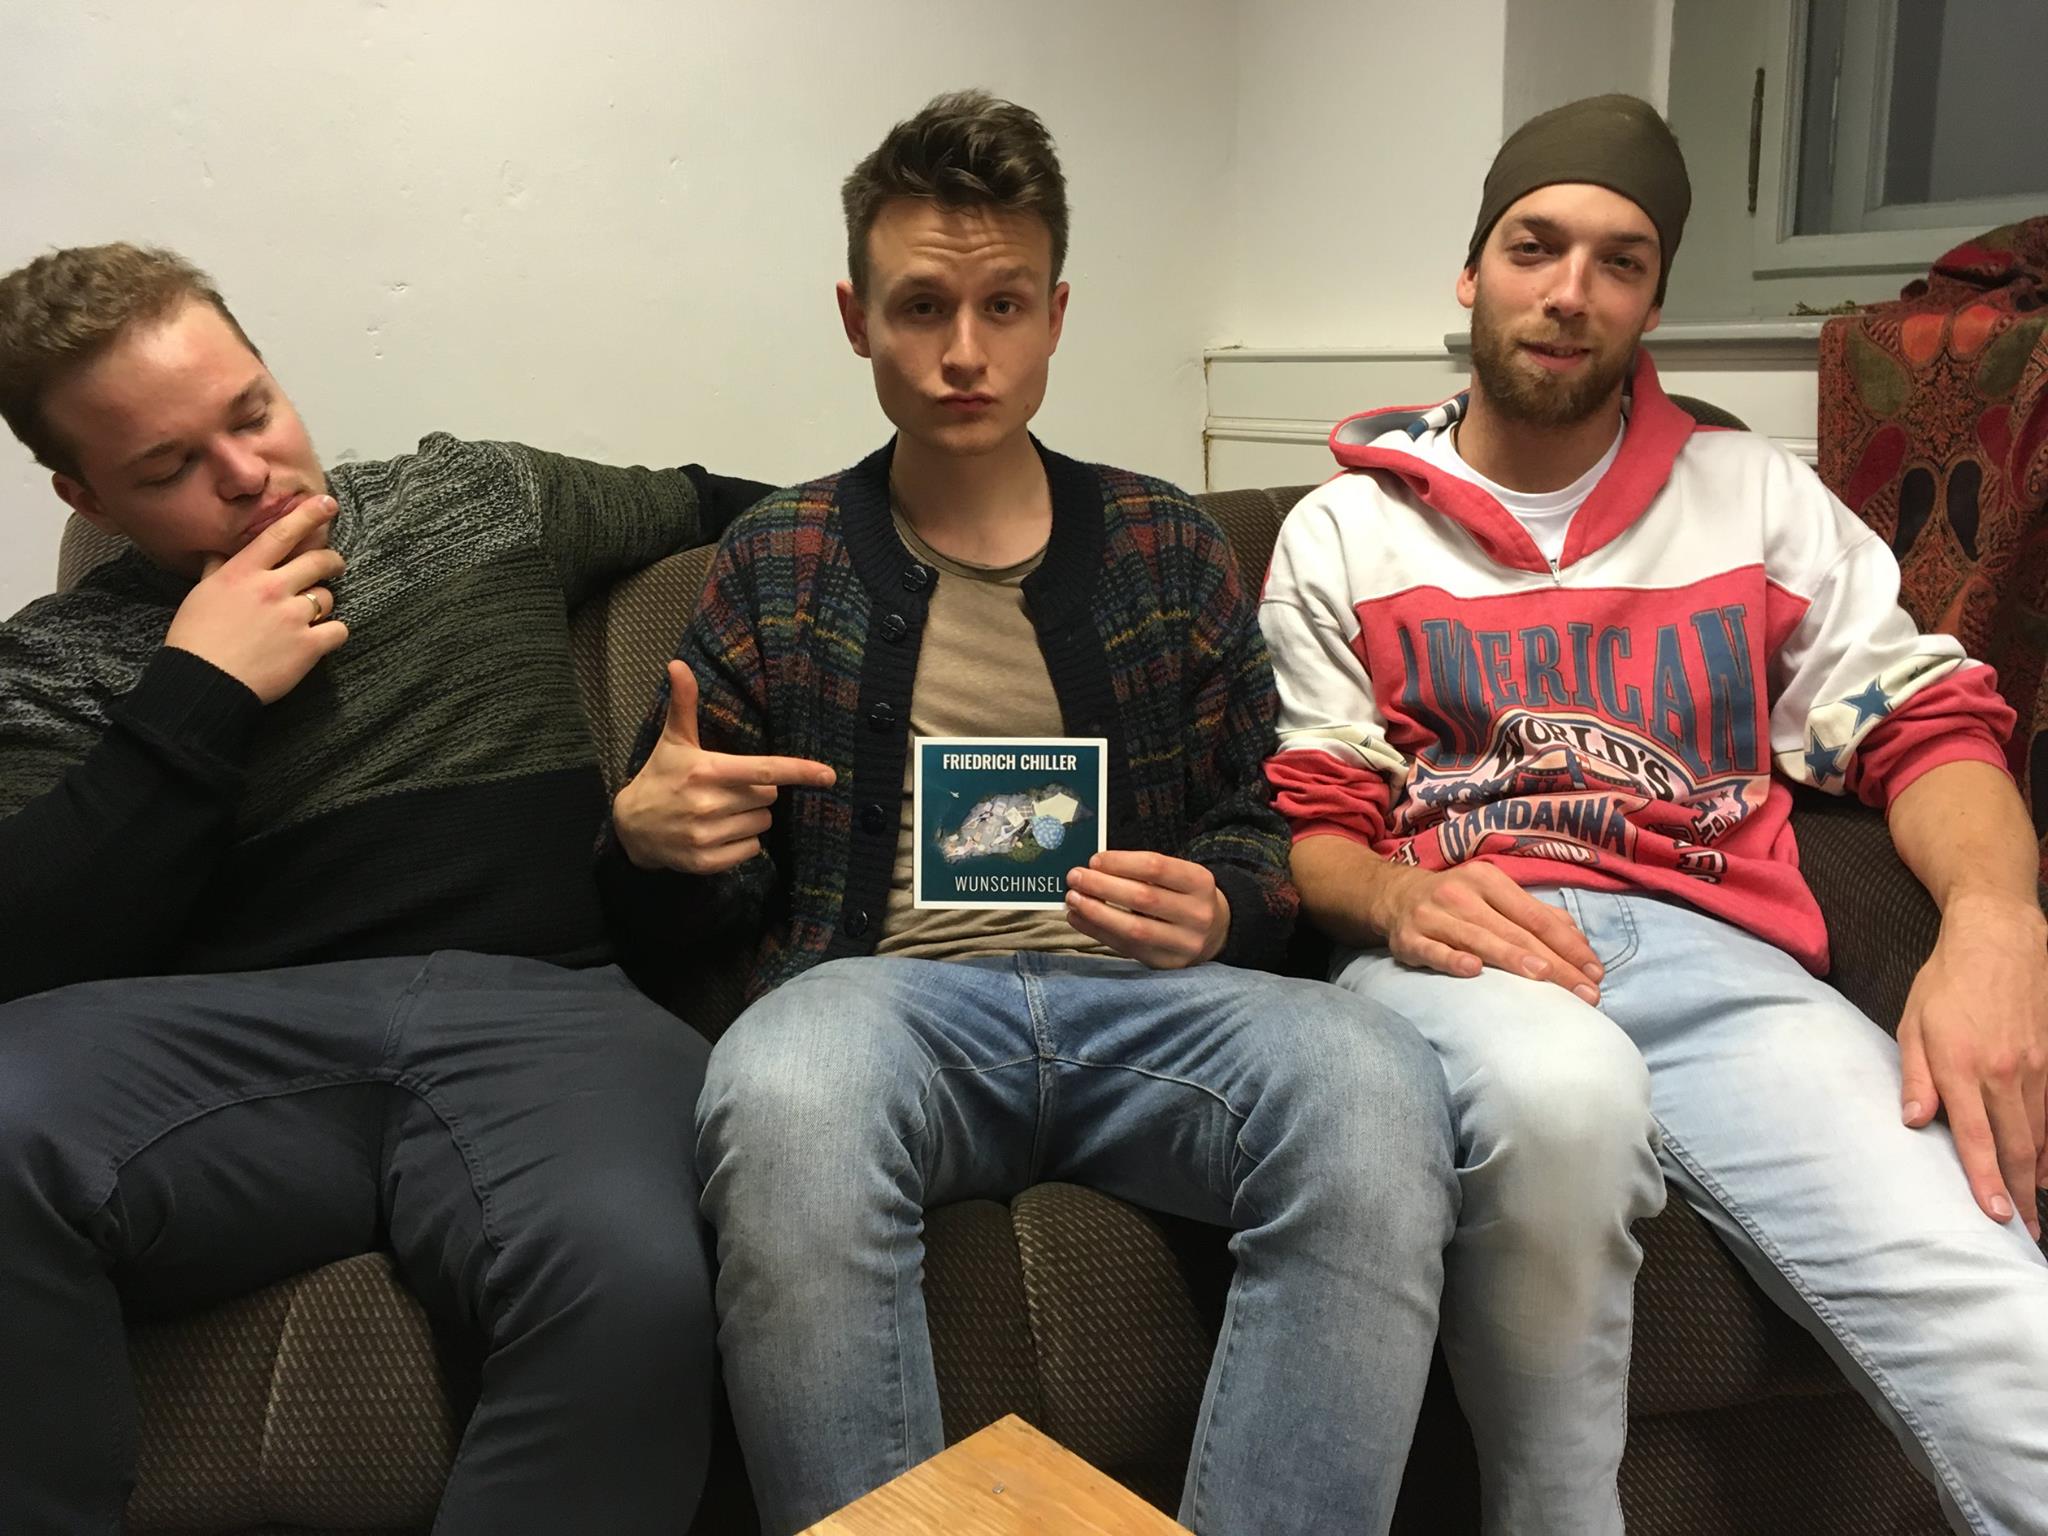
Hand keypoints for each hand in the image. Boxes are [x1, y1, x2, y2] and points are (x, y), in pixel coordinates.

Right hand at [163, 496, 347, 703]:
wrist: (203, 681)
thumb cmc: (195, 637)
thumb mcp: (201, 594)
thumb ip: (217, 569)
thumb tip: (220, 552)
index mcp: (243, 572)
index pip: (281, 534)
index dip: (308, 515)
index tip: (328, 504)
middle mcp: (272, 588)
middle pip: (317, 561)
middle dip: (331, 561)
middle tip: (332, 565)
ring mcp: (292, 616)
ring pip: (327, 597)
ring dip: (322, 603)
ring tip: (307, 615)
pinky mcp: (308, 646)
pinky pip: (338, 630)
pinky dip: (333, 633)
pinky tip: (321, 638)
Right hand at [613, 661, 835, 873]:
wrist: (629, 827)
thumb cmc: (660, 776)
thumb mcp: (672, 740)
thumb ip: (683, 703)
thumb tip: (677, 663)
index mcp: (705, 770)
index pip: (764, 770)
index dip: (800, 771)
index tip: (829, 775)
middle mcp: (707, 804)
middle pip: (768, 796)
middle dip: (757, 791)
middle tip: (729, 788)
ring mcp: (706, 835)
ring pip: (762, 824)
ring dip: (751, 817)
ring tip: (722, 811)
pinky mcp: (706, 862)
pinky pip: (751, 850)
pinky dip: (742, 842)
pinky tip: (718, 833)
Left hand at [1064, 850, 1229, 968]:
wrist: (1214, 932)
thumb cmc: (1183, 896)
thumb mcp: (1177, 876)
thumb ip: (1142, 871)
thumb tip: (1093, 868)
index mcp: (1200, 883)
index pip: (1155, 867)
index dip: (1120, 862)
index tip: (1094, 860)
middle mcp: (1197, 914)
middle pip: (1143, 898)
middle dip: (1102, 886)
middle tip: (1074, 877)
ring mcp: (1183, 943)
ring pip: (1133, 928)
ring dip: (1096, 912)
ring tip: (1072, 899)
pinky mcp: (1166, 963)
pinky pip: (1126, 948)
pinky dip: (1097, 931)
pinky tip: (1079, 918)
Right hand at [1376, 861, 1602, 1003]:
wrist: (1393, 896)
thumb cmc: (1457, 900)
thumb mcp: (1495, 895)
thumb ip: (1535, 915)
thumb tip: (1579, 941)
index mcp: (1489, 880)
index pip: (1537, 917)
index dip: (1569, 945)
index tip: (1596, 973)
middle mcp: (1462, 894)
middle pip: (1515, 932)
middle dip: (1554, 964)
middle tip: (1583, 993)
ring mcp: (1433, 915)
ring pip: (1478, 939)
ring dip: (1512, 958)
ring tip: (1544, 978)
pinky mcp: (1408, 938)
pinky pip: (1432, 950)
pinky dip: (1452, 960)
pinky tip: (1474, 971)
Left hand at [1898, 890, 2047, 1238]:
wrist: (1999, 940)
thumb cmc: (1946, 982)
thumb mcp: (1913, 1023)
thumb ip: (1915, 1075)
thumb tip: (1913, 1121)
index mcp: (1963, 1066)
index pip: (1976, 1137)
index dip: (1985, 1180)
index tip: (1995, 1217)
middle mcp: (2005, 1072)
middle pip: (2018, 1146)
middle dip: (2020, 1193)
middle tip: (2023, 1233)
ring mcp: (2036, 1066)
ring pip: (2042, 1134)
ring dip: (2040, 1175)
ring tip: (2035, 1208)